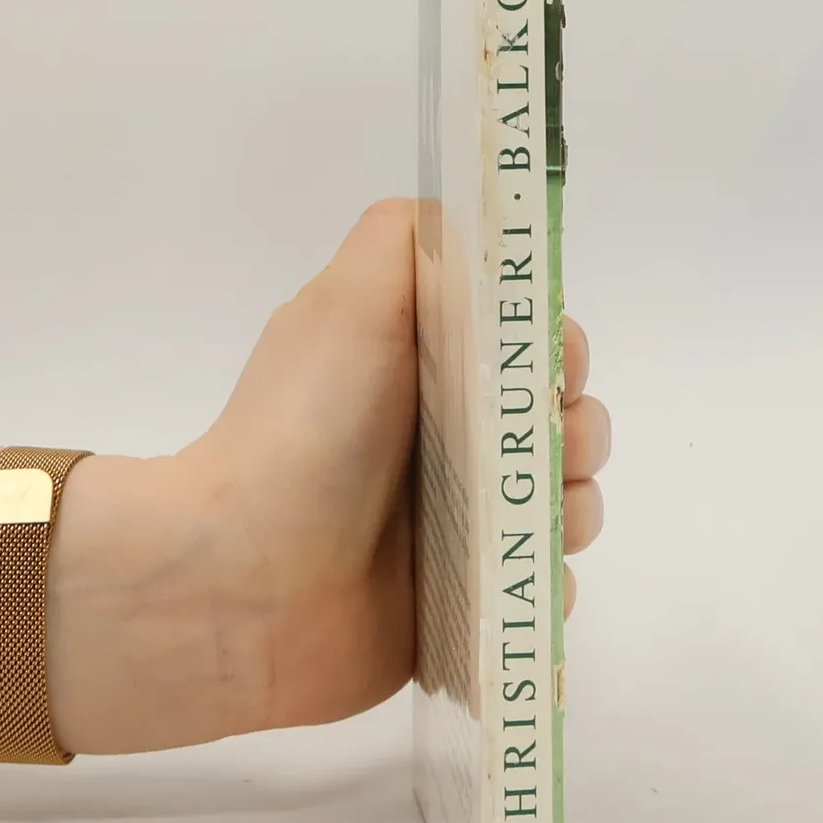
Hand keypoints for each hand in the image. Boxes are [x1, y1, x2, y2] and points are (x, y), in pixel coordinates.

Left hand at [49, 200, 610, 753]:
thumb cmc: (303, 431)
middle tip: (544, 446)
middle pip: (561, 422)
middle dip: (578, 428)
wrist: (245, 582)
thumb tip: (471, 218)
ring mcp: (457, 529)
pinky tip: (517, 576)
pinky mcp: (465, 604)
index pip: (526, 345)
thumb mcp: (345, 300)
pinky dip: (547, 583)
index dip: (554, 347)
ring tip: (530, 520)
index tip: (551, 361)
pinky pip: (543, 590)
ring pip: (566, 505)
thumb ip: (405, 240)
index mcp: (421, 370)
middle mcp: (443, 444)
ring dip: (573, 506)